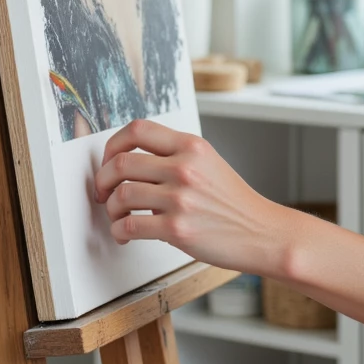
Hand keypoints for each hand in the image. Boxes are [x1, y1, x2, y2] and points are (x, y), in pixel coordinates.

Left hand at [94, 119, 292, 273]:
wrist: (261, 232)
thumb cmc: (233, 202)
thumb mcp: (208, 163)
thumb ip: (175, 156)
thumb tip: (131, 161)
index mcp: (191, 146)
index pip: (137, 129)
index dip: (112, 144)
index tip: (108, 160)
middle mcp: (184, 167)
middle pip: (120, 162)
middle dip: (102, 179)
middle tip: (102, 191)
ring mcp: (180, 198)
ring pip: (121, 195)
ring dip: (111, 208)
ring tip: (117, 216)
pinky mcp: (177, 228)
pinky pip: (129, 225)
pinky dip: (118, 231)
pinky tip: (124, 234)